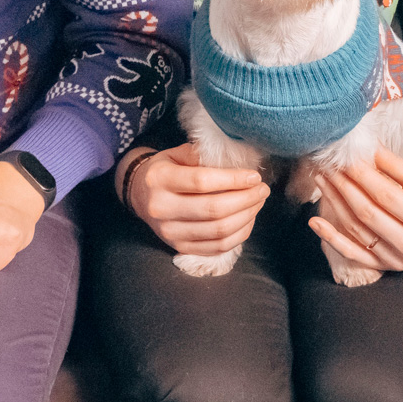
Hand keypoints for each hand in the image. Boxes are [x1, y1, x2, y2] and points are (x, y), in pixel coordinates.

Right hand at [124, 143, 269, 255]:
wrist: (140, 194)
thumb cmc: (165, 169)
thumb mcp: (176, 153)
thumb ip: (203, 155)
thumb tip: (239, 161)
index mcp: (159, 179)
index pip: (202, 182)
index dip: (233, 180)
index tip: (254, 176)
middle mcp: (161, 208)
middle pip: (213, 210)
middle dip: (246, 200)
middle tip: (262, 190)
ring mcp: (169, 232)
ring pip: (218, 231)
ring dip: (246, 217)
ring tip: (258, 202)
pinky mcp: (179, 247)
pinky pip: (217, 247)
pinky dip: (239, 235)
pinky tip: (248, 219)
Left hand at [307, 148, 402, 272]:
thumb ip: (397, 166)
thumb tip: (366, 148)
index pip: (387, 195)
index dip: (363, 174)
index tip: (346, 156)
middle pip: (368, 212)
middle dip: (344, 185)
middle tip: (328, 164)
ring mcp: (398, 260)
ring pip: (357, 229)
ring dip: (334, 202)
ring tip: (322, 178)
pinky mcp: (386, 267)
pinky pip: (354, 254)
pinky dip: (332, 238)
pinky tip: (315, 221)